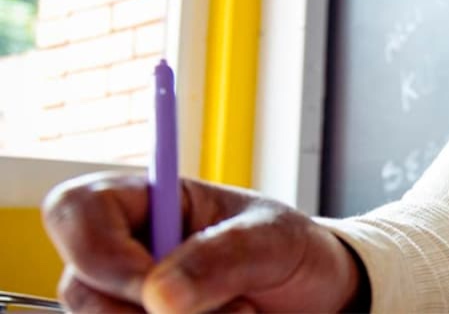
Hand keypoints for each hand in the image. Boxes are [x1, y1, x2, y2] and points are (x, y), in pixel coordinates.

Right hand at [42, 173, 365, 312]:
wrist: (318, 293)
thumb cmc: (291, 249)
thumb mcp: (274, 239)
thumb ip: (222, 256)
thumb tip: (158, 294)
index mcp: (148, 201)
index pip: (76, 208)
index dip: (97, 249)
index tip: (151, 285)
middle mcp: (126, 251)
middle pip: (80, 286)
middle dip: (140, 309)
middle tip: (225, 306)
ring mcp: (128, 299)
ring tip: (240, 313)